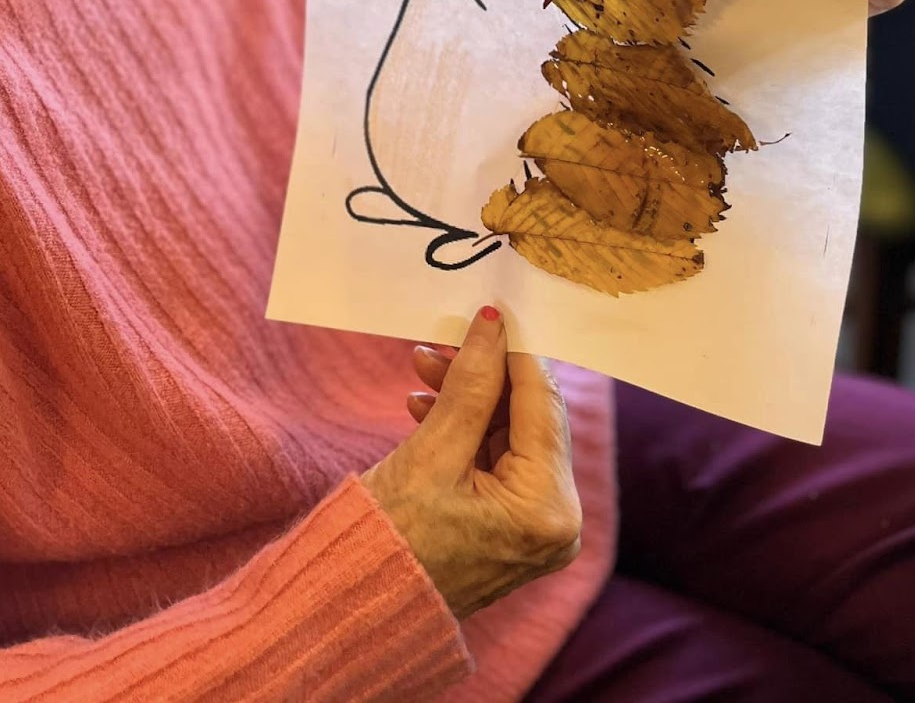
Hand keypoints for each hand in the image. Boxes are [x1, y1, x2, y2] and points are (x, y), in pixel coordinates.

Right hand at [360, 307, 580, 620]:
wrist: (357, 606)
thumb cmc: (392, 537)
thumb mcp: (432, 450)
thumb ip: (471, 384)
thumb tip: (495, 323)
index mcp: (548, 507)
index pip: (541, 402)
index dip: (515, 349)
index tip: (492, 308)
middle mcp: (557, 521)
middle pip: (530, 416)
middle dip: (485, 372)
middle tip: (444, 337)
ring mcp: (538, 526)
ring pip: (512, 432)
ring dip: (469, 396)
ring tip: (422, 365)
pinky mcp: (515, 526)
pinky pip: (499, 457)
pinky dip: (467, 428)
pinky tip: (426, 404)